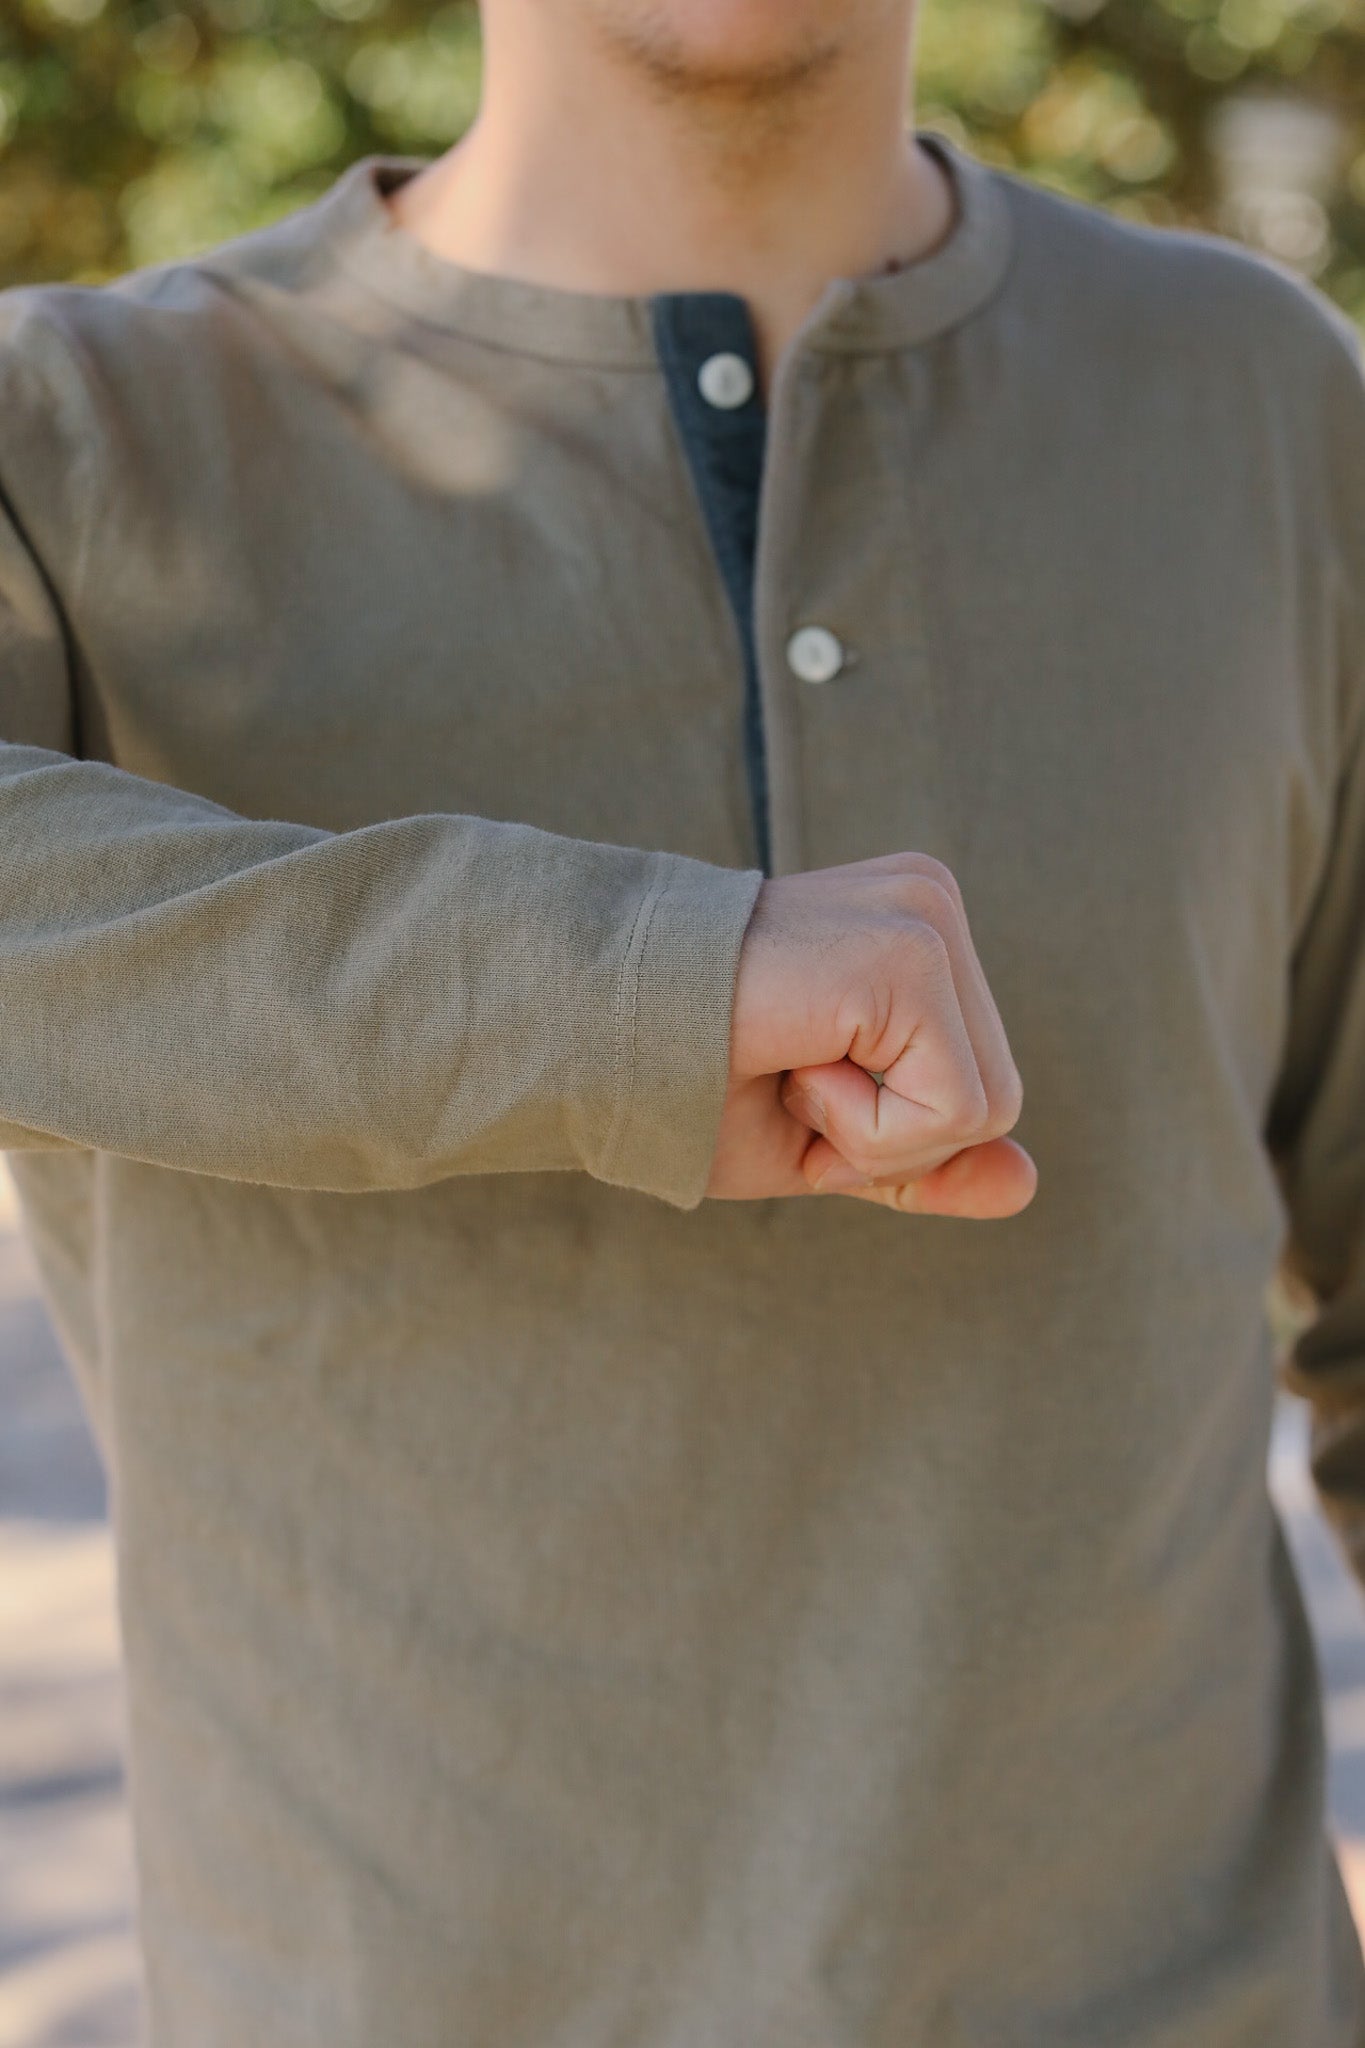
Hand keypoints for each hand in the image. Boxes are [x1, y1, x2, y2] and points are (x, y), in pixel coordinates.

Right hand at [705, 852, 1036, 1217]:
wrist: (581, 1028)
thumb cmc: (680, 1077)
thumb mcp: (823, 1136)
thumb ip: (922, 1157)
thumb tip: (1027, 1185)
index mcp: (914, 929)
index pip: (977, 1089)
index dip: (884, 1134)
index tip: (790, 1076)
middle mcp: (931, 902)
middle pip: (995, 1101)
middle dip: (886, 1136)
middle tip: (784, 1074)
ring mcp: (926, 918)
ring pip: (984, 1111)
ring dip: (872, 1131)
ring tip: (787, 1060)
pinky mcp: (909, 952)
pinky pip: (953, 1108)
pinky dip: (867, 1126)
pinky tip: (793, 1057)